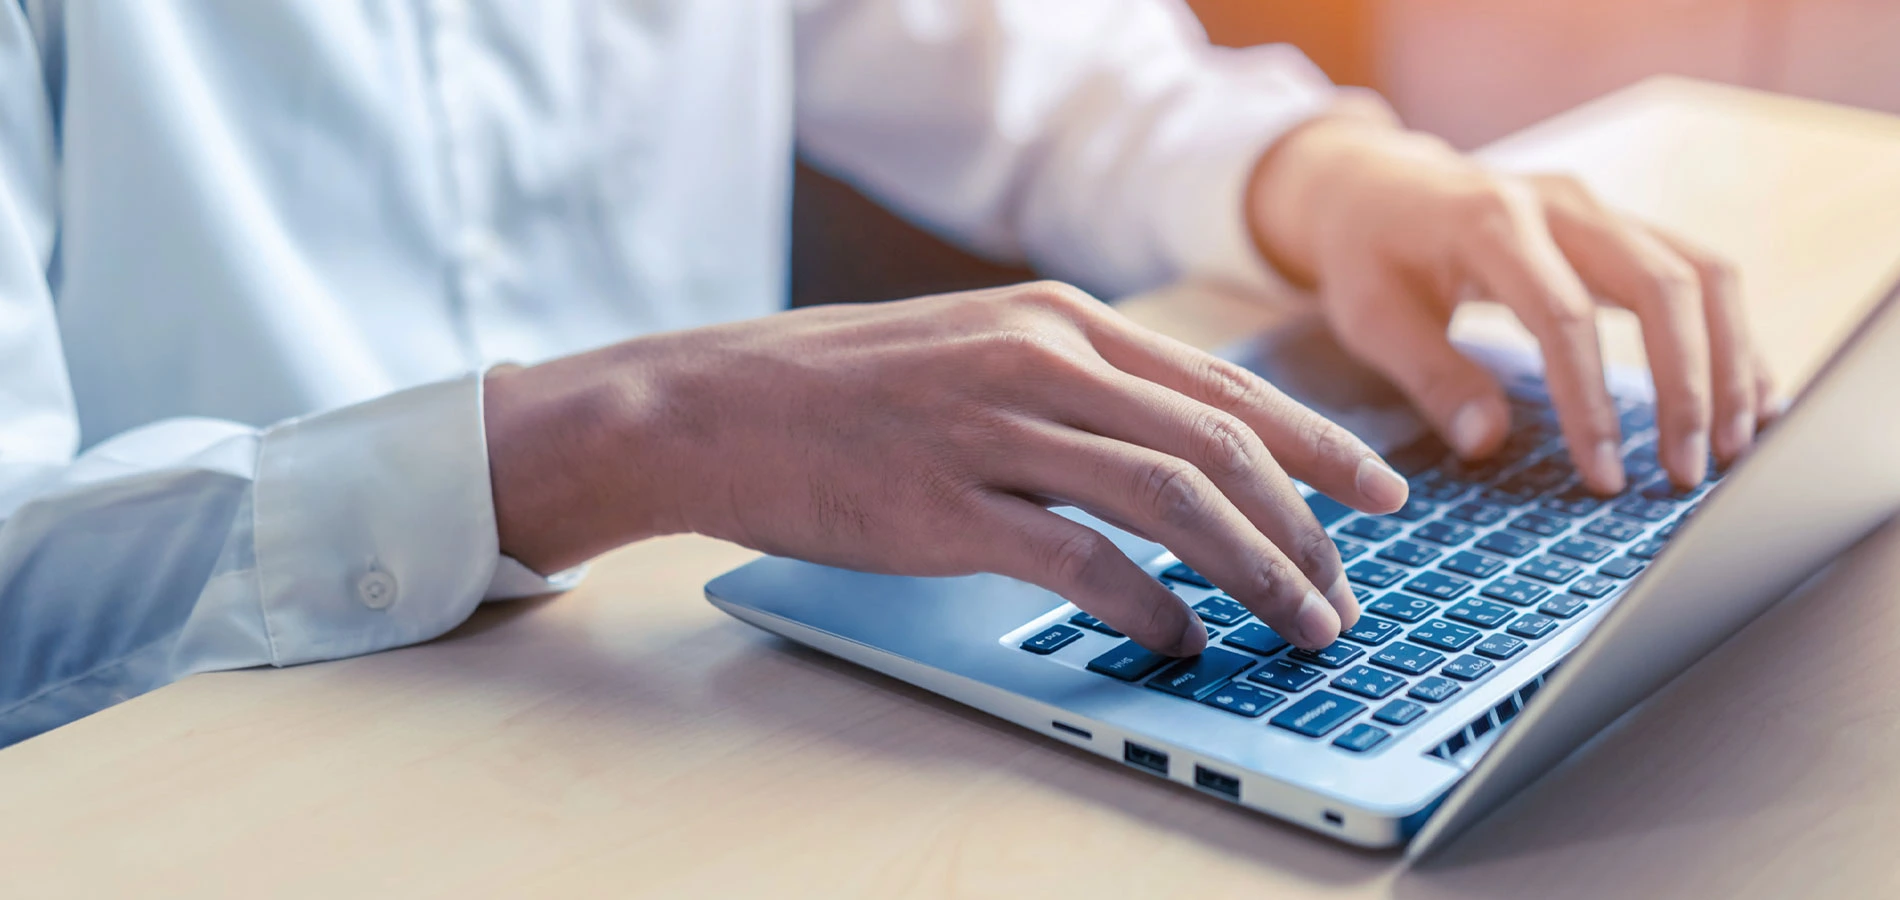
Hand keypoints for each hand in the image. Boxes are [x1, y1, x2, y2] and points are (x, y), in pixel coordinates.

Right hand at [484, 283, 1412, 653]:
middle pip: (1222, 444)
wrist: (713, 405)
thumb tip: (1173, 454)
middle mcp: (1046, 360)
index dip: (1319, 446)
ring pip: (1176, 499)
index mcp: (1062, 321)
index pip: (1225, 387)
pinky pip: (1084, 560)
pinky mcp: (950, 505)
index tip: (1378, 495)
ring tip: (1297, 625)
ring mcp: (997, 429)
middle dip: (1307, 526)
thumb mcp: (976, 350)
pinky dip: (1150, 606)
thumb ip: (1073, 388)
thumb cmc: (842, 388)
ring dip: (1257, 570)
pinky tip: (1179, 639)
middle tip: (1344, 592)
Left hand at [1249, 110, 1777, 492]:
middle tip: (1688, 475)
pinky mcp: (1622, 226)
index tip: (1605, 476)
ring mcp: (1601, 209)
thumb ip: (1429, 375)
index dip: (1591, 402)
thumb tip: (1486, 443)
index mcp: (1490, 222)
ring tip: (1735, 447)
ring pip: (1701, 274)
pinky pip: (1701, 273)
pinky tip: (1750, 399)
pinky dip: (1732, 337)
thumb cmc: (1368, 254)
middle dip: (1687, 387)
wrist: (1374, 183)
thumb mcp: (1370, 315)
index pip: (1562, 317)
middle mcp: (1561, 204)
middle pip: (1660, 285)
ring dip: (1729, 363)